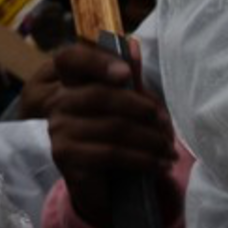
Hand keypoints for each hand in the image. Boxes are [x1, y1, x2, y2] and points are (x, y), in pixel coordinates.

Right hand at [38, 40, 173, 220]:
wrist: (100, 183)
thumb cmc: (114, 136)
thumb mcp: (123, 104)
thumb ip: (127, 77)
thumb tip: (133, 44)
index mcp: (69, 81)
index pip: (70, 59)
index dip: (96, 61)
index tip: (126, 74)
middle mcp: (58, 102)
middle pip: (100, 95)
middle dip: (142, 109)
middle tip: (166, 123)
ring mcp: (58, 129)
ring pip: (113, 127)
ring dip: (150, 139)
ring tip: (169, 149)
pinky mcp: (64, 156)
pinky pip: (111, 153)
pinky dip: (143, 159)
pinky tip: (160, 164)